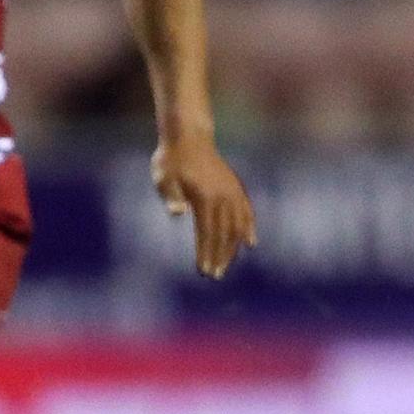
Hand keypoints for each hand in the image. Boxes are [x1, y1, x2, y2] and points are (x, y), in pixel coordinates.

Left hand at [152, 131, 255, 278]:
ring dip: (232, 248)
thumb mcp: (163, 176)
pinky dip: (249, 228)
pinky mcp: (235, 188)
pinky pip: (247, 211)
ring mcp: (232, 192)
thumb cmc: (171, 160)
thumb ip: (171, 196)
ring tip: (225, 266)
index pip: (207, 232)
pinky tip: (251, 243)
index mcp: (205, 197)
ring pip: (237, 225)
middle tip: (213, 276)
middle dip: (219, 256)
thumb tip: (178, 214)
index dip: (206, 253)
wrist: (189, 137)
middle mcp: (223, 197)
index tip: (203, 271)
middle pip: (224, 233)